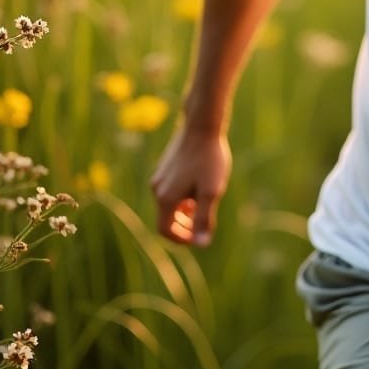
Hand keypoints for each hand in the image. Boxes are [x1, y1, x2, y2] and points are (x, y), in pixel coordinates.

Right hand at [150, 125, 231, 246]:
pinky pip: (171, 189)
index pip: (165, 231)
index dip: (182, 239)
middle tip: (202, 226)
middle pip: (165, 218)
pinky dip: (183, 196)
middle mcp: (157, 188)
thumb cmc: (209, 159)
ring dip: (184, 211)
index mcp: (165, 198)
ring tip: (203, 205)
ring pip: (169, 203)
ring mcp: (159, 176)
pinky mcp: (165, 165)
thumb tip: (201, 244)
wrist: (202, 125)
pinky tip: (200, 187)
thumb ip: (205, 219)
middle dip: (183, 226)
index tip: (200, 236)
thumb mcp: (211, 191)